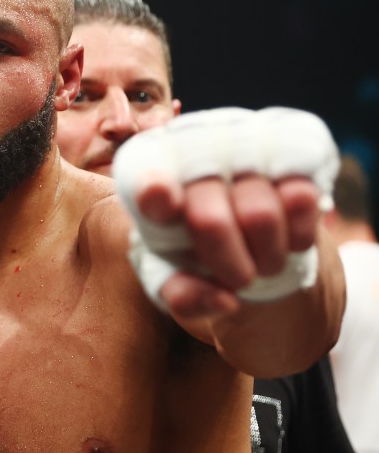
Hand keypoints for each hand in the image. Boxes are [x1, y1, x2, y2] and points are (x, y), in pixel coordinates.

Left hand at [136, 172, 320, 317]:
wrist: (254, 245)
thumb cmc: (204, 263)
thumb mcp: (182, 287)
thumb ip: (185, 297)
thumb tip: (225, 301)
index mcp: (155, 191)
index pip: (151, 190)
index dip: (155, 193)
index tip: (157, 196)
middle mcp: (195, 161)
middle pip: (209, 220)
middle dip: (227, 264)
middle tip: (239, 278)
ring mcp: (244, 151)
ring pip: (261, 216)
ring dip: (267, 258)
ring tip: (263, 261)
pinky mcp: (291, 156)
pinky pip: (301, 198)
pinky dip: (298, 236)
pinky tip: (289, 240)